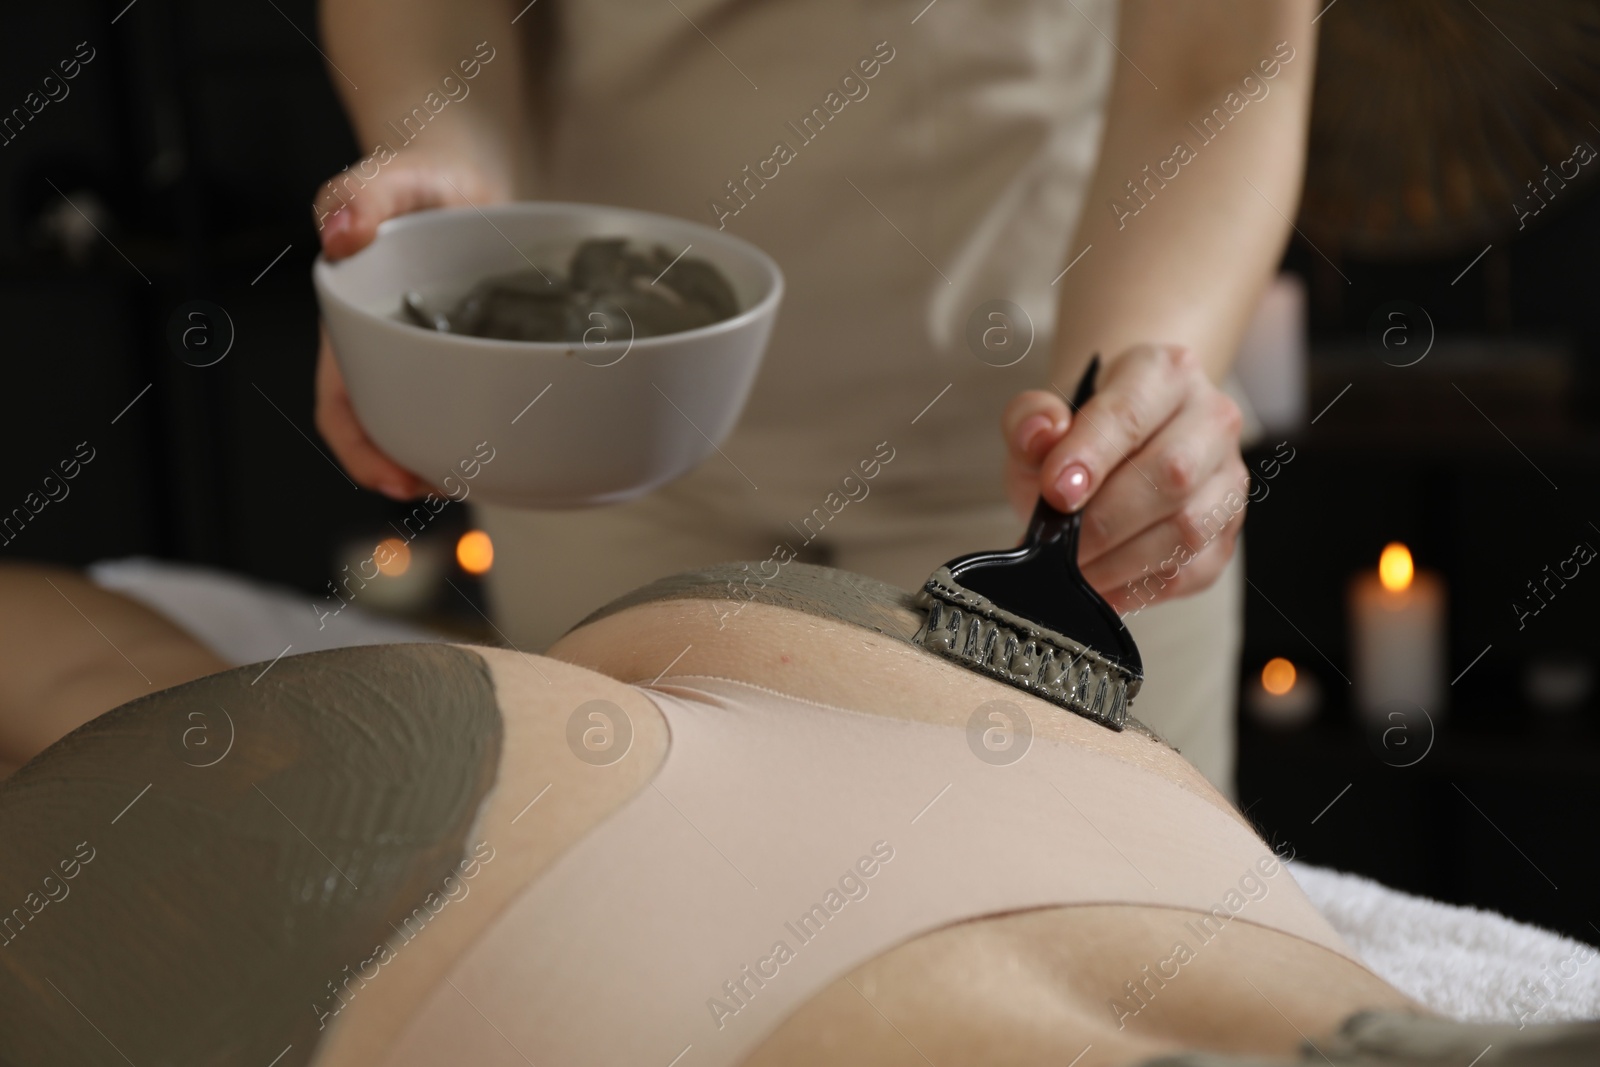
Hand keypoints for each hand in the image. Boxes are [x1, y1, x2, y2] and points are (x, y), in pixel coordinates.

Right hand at [312, 159, 501, 498]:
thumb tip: (341, 233)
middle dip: (411, 471)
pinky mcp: (475, 354)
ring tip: (487, 475)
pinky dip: (487, 423)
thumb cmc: (419, 176)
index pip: (342, 406)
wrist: (465, 172)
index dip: (362, 450)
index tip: (397, 480)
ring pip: (431, 424)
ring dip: (449, 456)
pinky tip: (520, 435)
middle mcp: (388, 351)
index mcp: (353, 328)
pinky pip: (475, 399)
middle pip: (387, 430)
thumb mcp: (391, 175)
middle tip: (455, 488)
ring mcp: (432, 357)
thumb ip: (360, 194)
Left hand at [1001, 344, 1248, 613]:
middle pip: (1172, 474)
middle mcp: (1211, 419)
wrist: (1115, 454)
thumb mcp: (1042, 419)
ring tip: (1076, 567)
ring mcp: (1228, 478)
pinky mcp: (1226, 533)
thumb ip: (1030, 420)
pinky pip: (1191, 570)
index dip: (1091, 457)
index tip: (1056, 492)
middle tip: (1060, 543)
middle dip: (1104, 519)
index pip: (1131, 414)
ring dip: (1120, 560)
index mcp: (1164, 373)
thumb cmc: (1079, 437)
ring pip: (1188, 528)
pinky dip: (1139, 585)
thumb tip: (1040, 434)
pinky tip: (1103, 583)